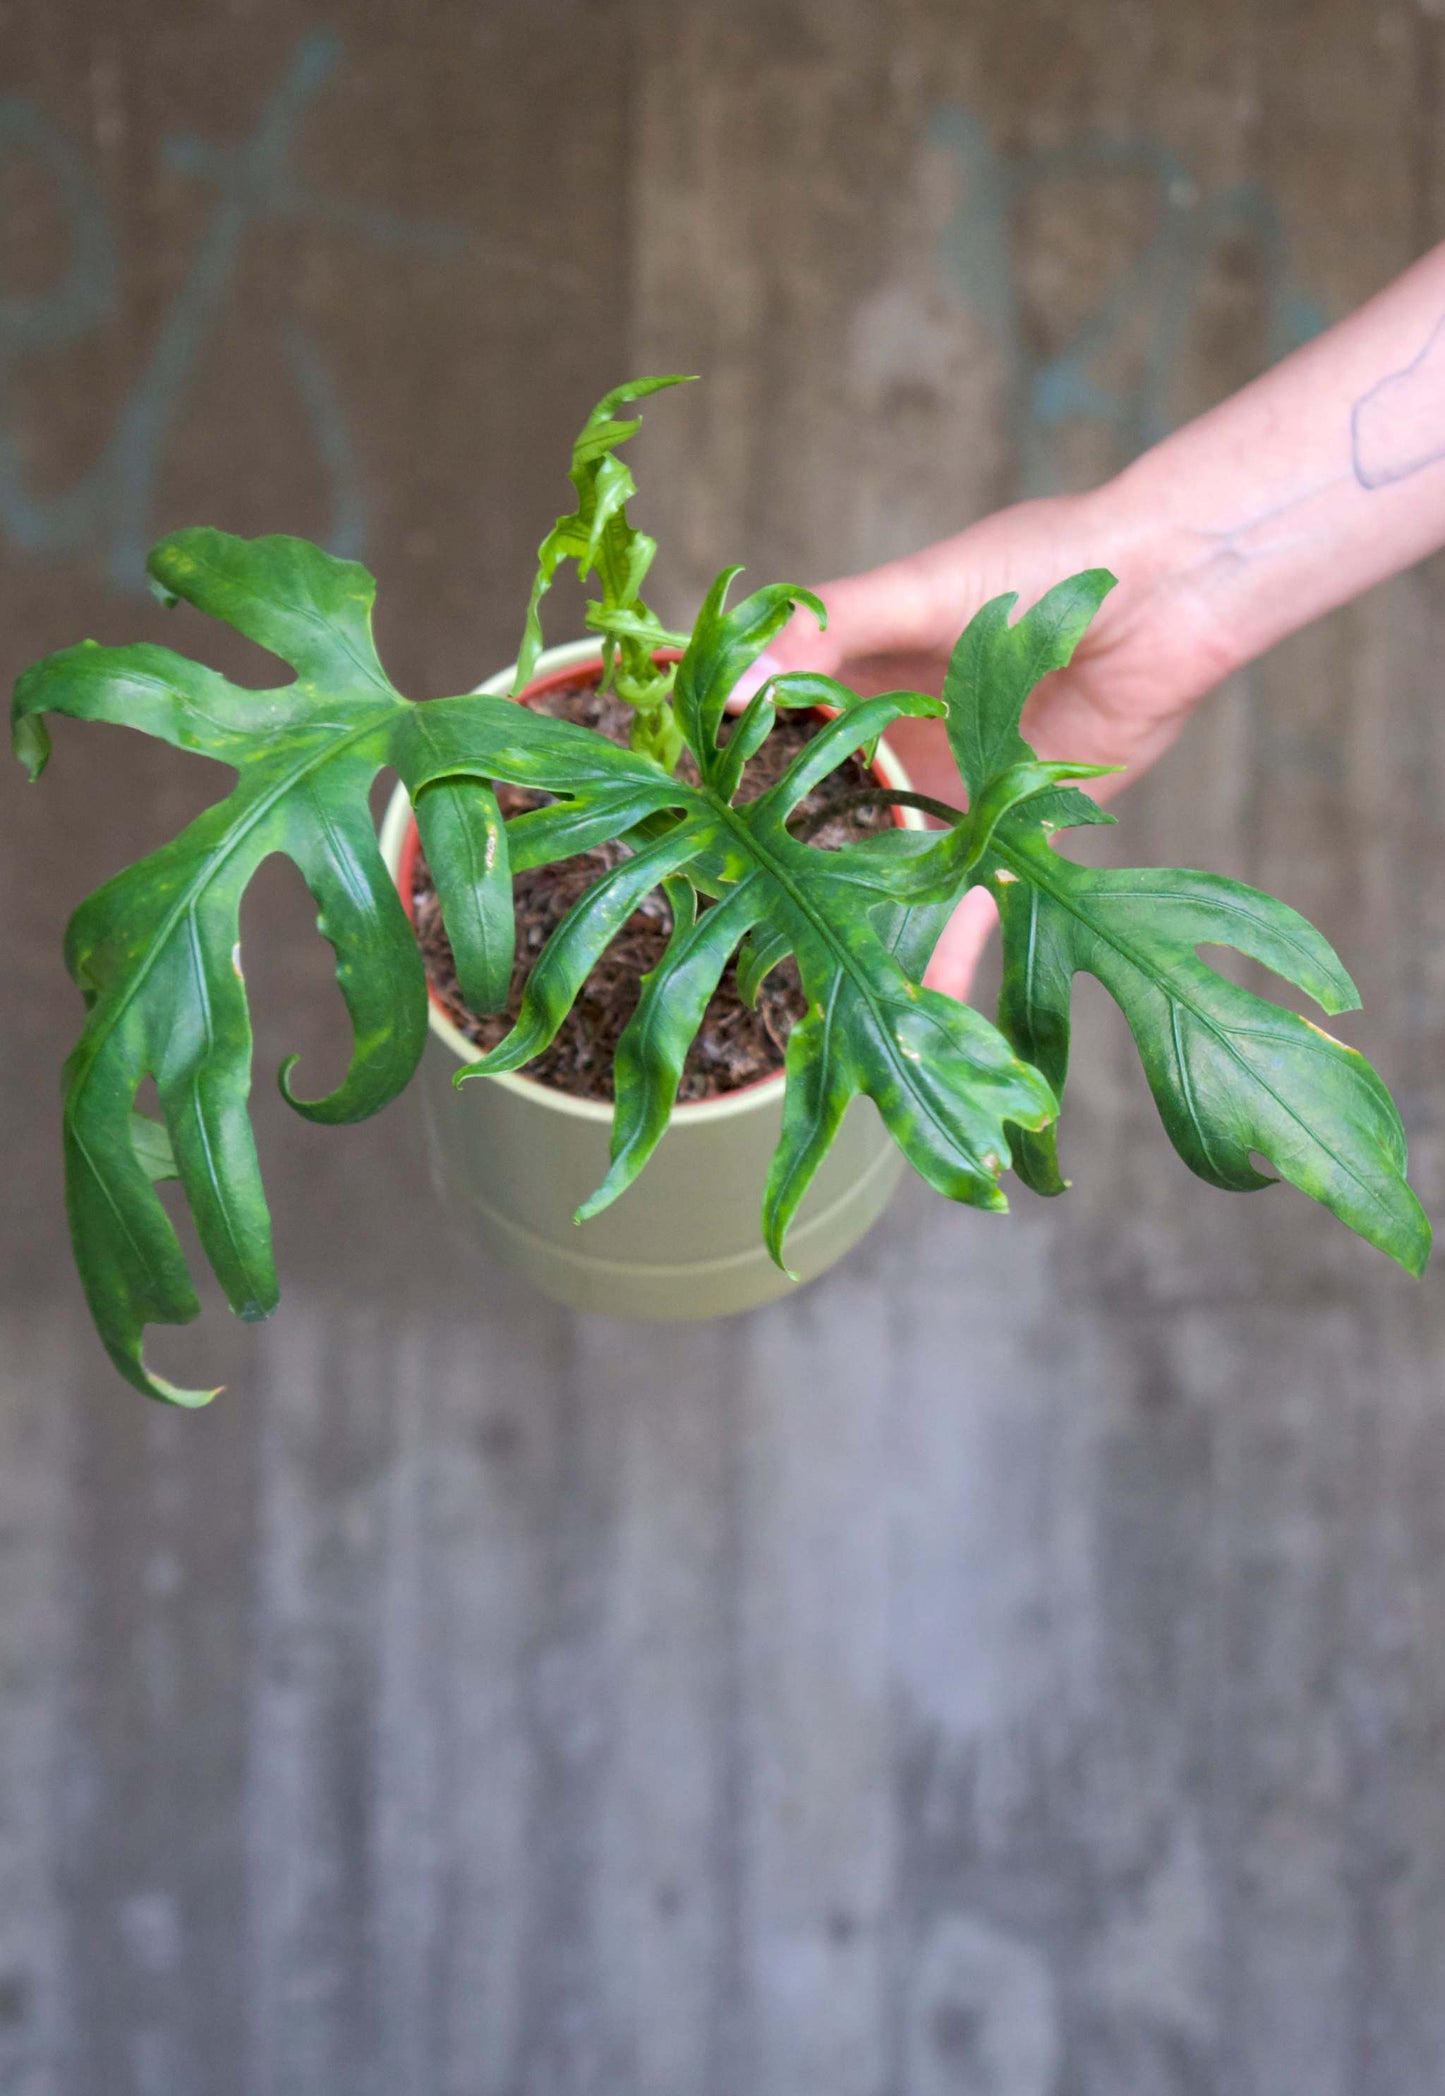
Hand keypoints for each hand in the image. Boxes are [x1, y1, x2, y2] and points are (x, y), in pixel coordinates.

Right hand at [750, 485, 1239, 997]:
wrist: (1172, 590)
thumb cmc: (1041, 564)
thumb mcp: (919, 589)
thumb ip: (827, 633)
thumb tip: (730, 689)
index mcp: (858, 682)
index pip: (771, 742)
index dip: (728, 786)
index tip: (679, 836)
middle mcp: (897, 746)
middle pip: (824, 824)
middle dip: (785, 878)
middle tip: (735, 938)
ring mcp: (954, 796)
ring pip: (891, 877)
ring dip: (861, 930)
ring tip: (815, 994)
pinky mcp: (1016, 838)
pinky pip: (974, 909)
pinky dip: (949, 959)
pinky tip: (919, 1012)